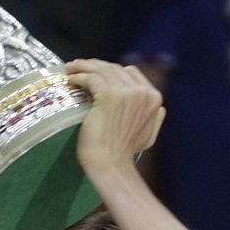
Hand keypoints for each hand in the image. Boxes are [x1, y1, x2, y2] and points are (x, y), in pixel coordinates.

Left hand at [67, 59, 164, 174]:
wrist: (111, 164)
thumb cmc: (126, 153)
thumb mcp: (150, 134)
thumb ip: (155, 118)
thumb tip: (158, 108)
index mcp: (153, 98)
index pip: (131, 72)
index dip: (112, 70)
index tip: (96, 72)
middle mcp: (142, 92)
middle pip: (115, 68)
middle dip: (95, 65)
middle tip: (79, 67)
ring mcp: (126, 93)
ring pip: (101, 70)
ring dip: (83, 67)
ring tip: (71, 69)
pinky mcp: (109, 97)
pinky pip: (91, 78)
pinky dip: (79, 76)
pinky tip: (71, 79)